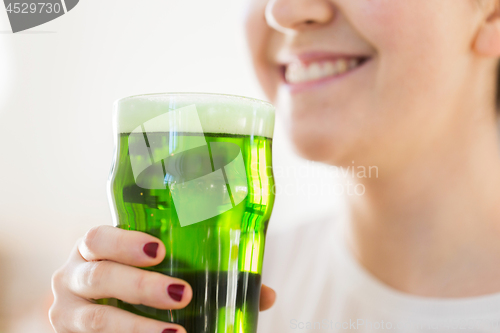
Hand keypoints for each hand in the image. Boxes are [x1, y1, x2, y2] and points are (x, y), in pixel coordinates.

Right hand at [49, 225, 275, 331]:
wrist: (98, 313)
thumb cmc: (134, 282)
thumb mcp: (158, 272)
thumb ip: (205, 275)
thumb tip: (266, 294)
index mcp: (94, 249)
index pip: (97, 237)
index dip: (125, 242)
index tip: (160, 249)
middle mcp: (71, 276)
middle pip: (99, 276)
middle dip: (141, 286)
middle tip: (183, 294)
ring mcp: (67, 313)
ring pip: (96, 319)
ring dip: (137, 328)